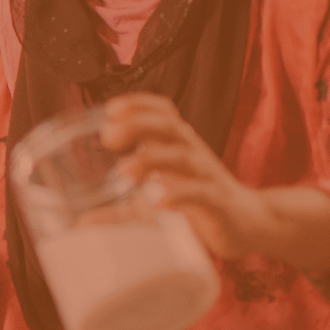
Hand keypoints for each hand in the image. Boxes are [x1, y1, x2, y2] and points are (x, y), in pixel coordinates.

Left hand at [102, 93, 269, 258]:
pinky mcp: (218, 204)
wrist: (248, 224)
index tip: (109, 109)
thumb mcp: (154, 205)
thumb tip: (81, 223)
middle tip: (108, 136)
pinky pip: (201, 193)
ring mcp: (207, 177)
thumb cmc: (196, 206)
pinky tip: (158, 199)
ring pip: (183, 157)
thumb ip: (119, 213)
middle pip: (168, 127)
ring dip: (152, 159)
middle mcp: (193, 154)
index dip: (139, 105)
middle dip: (138, 124)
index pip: (162, 112)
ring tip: (123, 169)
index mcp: (177, 146)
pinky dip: (179, 193)